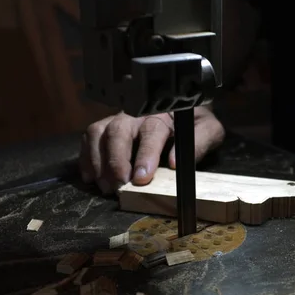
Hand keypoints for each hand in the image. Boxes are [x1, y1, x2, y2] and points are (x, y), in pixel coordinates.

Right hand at [79, 107, 224, 193]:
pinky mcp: (106, 128)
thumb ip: (199, 143)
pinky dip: (86, 157)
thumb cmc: (196, 123)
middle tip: (119, 186)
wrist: (185, 108)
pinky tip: (91, 177)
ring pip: (98, 133)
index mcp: (163, 113)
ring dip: (98, 161)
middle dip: (116, 161)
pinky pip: (89, 138)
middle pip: (118, 131)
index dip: (145, 155)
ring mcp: (118, 119)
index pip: (151, 132)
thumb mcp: (208, 130)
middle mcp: (136, 114)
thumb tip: (173, 162)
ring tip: (106, 186)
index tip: (142, 178)